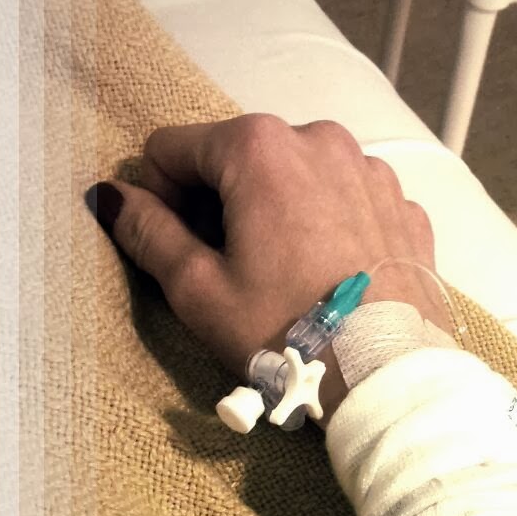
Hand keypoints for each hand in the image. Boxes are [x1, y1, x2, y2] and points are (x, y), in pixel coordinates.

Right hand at [87, 114, 448, 424]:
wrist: (388, 376)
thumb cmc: (292, 336)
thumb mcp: (200, 290)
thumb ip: (149, 233)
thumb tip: (113, 199)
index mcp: (260, 148)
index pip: (173, 149)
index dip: (161, 198)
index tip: (178, 246)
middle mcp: (321, 140)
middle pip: (239, 158)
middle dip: (223, 205)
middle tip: (231, 270)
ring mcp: (371, 172)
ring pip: (297, 177)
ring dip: (278, 213)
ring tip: (284, 277)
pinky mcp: (403, 207)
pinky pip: (347, 202)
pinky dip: (330, 228)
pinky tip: (328, 277)